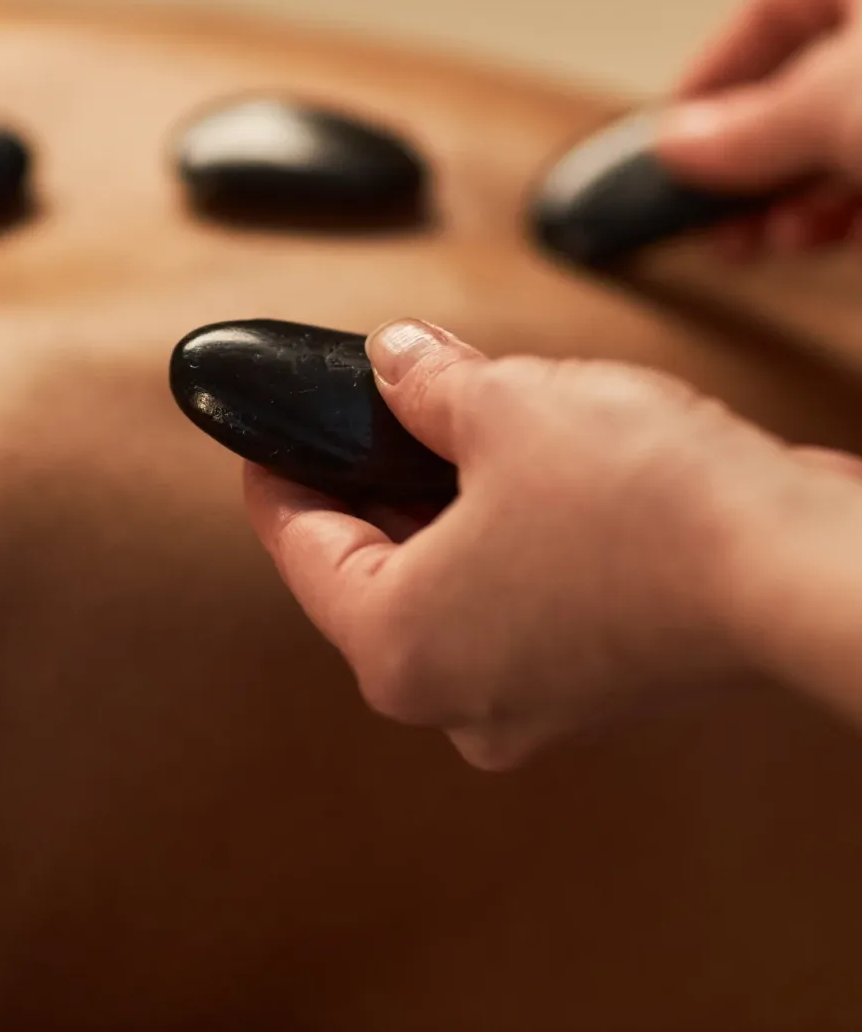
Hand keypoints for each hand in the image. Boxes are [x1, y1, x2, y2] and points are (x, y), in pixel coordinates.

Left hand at [245, 319, 857, 769]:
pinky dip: (499, 534)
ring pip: (448, 580)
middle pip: (374, 566)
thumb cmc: (648, 509)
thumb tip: (397, 363)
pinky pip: (513, 594)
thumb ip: (425, 383)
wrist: (791, 565)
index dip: (279, 474)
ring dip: (439, 499)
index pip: (300, 547)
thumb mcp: (504, 407)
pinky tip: (513, 467)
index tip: (267, 439)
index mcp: (399, 647)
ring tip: (438, 420)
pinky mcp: (594, 676)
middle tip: (358, 409)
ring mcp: (530, 695)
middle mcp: (457, 694)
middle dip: (369, 476)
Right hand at [658, 0, 861, 258]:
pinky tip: (822, 236)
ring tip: (762, 238)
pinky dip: (848, 203)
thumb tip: (679, 143)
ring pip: (848, 127)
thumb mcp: (833, 107)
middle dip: (753, 156)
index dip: (713, 73)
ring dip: (794, 193)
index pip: (775, 1)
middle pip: (810, 76)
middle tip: (709, 209)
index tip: (670, 137)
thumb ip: (749, 130)